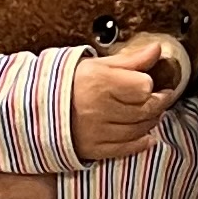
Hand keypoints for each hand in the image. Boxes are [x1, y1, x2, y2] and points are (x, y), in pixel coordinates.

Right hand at [69, 42, 170, 160]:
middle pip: (146, 110)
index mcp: (101, 83)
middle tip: (161, 97)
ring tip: (150, 112)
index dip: (152, 85)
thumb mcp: (99, 64)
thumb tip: (157, 49)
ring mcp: (97, 131)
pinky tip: (146, 136)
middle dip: (159, 103)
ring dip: (151, 121)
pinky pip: (126, 149)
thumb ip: (131, 59)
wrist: (37, 107)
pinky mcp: (94, 149)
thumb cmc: (68, 83)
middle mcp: (100, 109)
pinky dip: (140, 142)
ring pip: (139, 130)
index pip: (144, 87)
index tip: (154, 83)